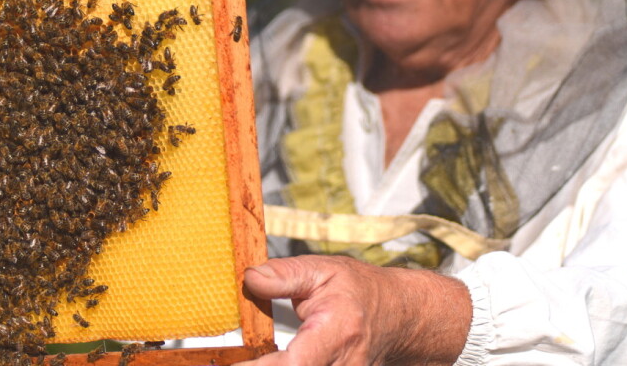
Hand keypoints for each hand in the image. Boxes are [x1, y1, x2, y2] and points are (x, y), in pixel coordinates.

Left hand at [237, 255, 471, 365]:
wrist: (401, 315)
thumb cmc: (361, 290)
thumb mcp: (323, 270)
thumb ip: (284, 275)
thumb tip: (250, 279)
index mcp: (338, 331)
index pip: (295, 363)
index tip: (232, 365)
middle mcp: (345, 364)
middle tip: (226, 362)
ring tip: (237, 361)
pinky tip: (264, 362)